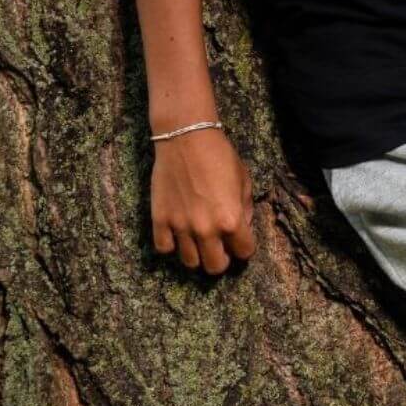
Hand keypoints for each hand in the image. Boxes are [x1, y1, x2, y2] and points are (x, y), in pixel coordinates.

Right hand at [150, 127, 255, 273]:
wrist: (186, 138)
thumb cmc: (220, 155)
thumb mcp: (244, 179)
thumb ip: (245, 208)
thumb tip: (242, 226)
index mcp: (231, 220)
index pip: (244, 253)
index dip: (244, 247)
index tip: (240, 240)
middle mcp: (206, 230)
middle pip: (215, 267)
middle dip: (221, 259)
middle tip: (220, 246)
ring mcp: (180, 227)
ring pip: (190, 262)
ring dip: (197, 253)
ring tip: (198, 239)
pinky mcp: (160, 220)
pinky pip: (164, 248)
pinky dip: (171, 244)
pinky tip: (178, 232)